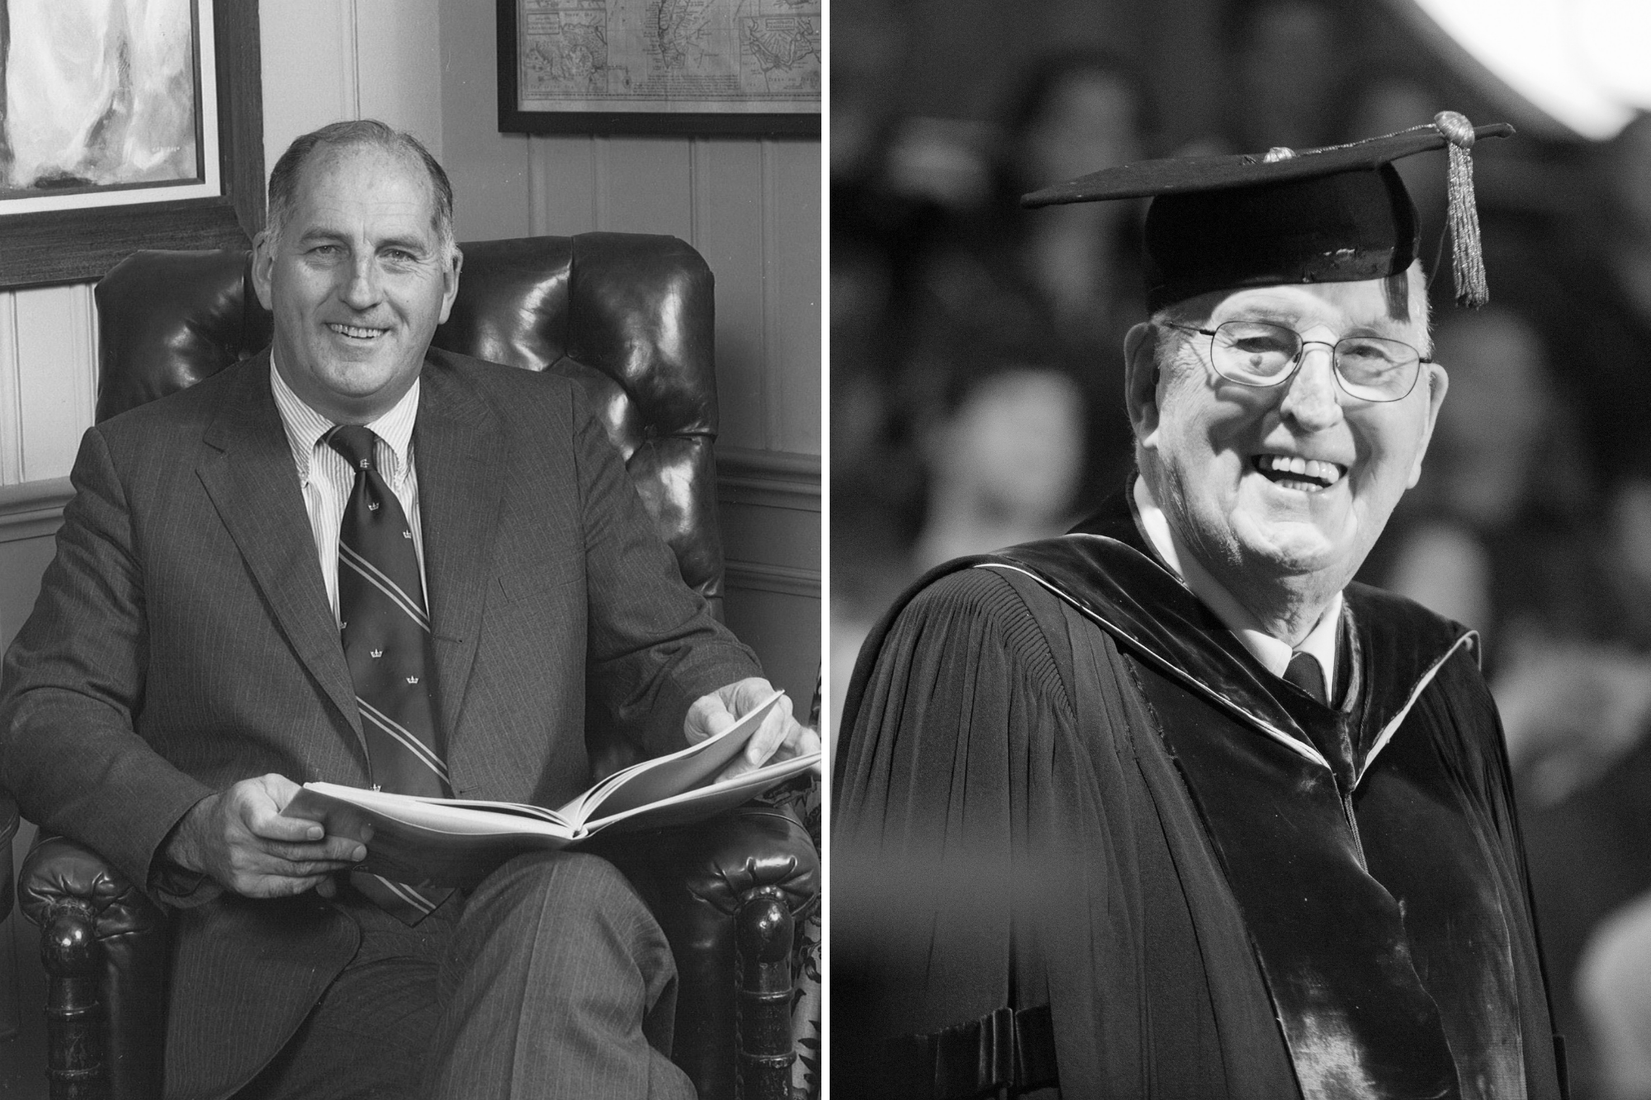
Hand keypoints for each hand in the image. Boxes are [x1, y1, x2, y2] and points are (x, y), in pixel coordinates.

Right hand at [164, 774, 365, 897]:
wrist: (202, 834)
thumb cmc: (241, 806)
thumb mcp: (264, 786)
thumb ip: (295, 796)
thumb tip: (326, 813)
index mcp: (243, 809)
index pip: (268, 824)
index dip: (295, 830)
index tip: (321, 830)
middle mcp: (239, 841)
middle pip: (290, 852)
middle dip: (331, 851)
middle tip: (358, 848)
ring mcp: (242, 867)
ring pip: (293, 870)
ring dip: (328, 866)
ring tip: (351, 859)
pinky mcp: (246, 886)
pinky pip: (285, 887)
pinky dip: (310, 882)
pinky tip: (328, 873)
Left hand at [685, 677, 820, 781]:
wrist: (715, 720)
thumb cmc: (715, 710)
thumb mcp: (702, 708)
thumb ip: (711, 716)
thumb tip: (723, 731)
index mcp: (757, 693)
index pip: (768, 712)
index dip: (763, 736)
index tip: (751, 757)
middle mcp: (776, 709)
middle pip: (779, 734)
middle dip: (760, 761)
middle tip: (738, 779)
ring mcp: (785, 730)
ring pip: (798, 745)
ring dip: (786, 766)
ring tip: (779, 779)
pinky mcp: (788, 749)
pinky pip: (803, 756)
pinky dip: (809, 765)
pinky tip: (813, 773)